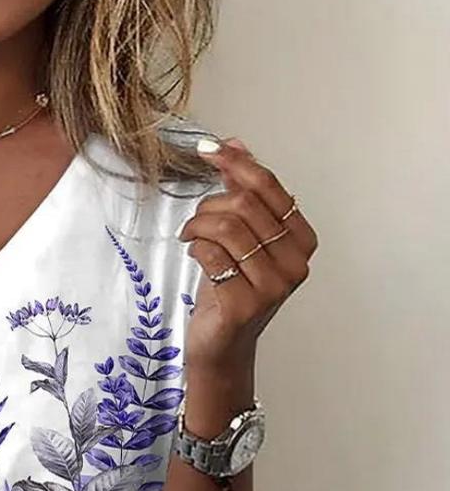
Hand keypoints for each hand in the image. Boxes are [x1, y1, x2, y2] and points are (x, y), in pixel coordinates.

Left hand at [177, 137, 317, 371]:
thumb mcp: (239, 238)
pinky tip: (193, 254)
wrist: (221, 346)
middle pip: (245, 205)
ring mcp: (274, 286)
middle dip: (209, 205)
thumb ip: (241, 193)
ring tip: (189, 236)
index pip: (269, 187)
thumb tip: (234, 144)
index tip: (207, 149)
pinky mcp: (246, 304)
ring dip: (198, 225)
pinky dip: (196, 247)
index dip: (236, 163)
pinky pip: (212, 254)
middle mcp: (295, 262)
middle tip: (194, 221)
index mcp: (301, 240)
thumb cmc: (230, 291)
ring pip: (227, 227)